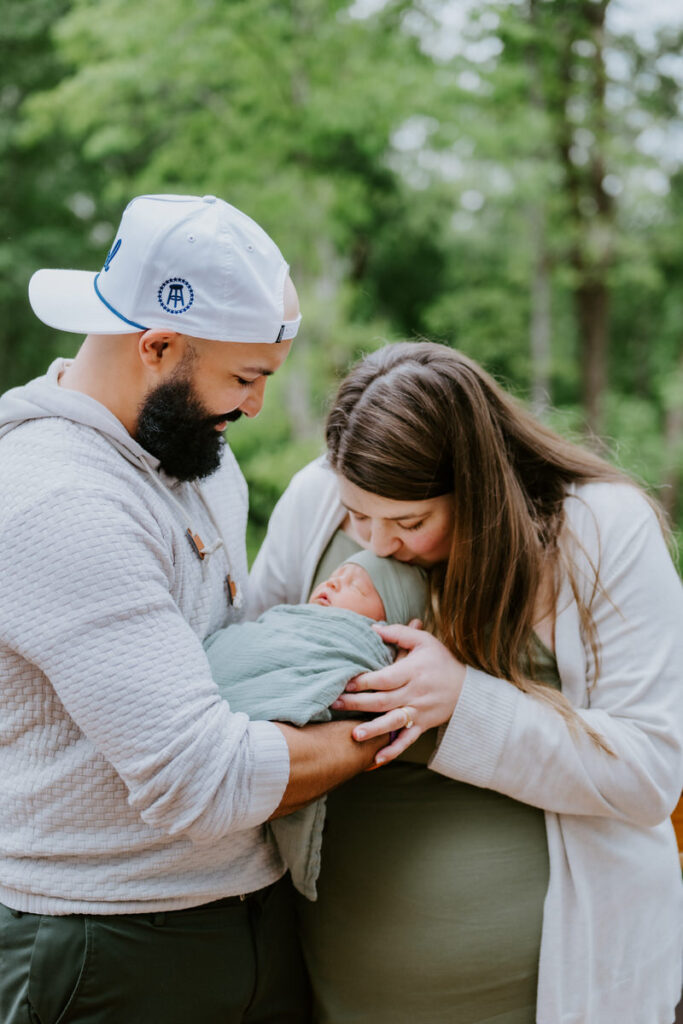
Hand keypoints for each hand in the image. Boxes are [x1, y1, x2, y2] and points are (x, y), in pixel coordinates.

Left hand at [330, 624, 465, 765]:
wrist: (467, 688)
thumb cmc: (441, 660)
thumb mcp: (424, 641)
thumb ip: (398, 633)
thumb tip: (373, 628)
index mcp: (413, 672)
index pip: (385, 678)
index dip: (364, 681)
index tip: (345, 682)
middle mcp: (415, 693)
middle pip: (383, 700)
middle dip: (358, 703)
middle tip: (336, 704)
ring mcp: (418, 712)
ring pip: (393, 722)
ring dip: (373, 729)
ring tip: (355, 734)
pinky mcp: (422, 726)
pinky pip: (406, 740)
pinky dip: (392, 751)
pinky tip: (376, 759)